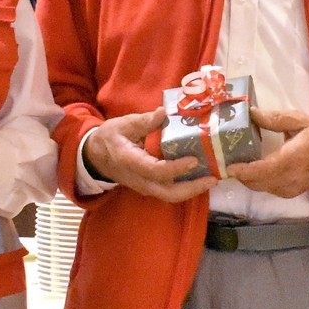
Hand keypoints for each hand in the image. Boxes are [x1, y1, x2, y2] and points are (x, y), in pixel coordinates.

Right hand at [83, 108, 216, 202]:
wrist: (95, 157)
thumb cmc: (109, 138)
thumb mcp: (122, 124)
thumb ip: (143, 121)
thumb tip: (163, 112)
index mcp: (130, 162)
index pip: (155, 171)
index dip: (176, 168)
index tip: (194, 159)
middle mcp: (139, 179)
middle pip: (168, 193)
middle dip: (192, 189)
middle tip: (213, 178)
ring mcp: (145, 186)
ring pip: (171, 196)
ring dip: (193, 190)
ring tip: (212, 178)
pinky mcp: (150, 187)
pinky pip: (170, 191)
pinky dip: (187, 187)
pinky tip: (200, 176)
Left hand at [227, 107, 308, 199]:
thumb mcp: (301, 120)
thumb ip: (276, 118)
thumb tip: (252, 113)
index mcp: (293, 159)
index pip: (264, 170)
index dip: (244, 171)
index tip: (229, 166)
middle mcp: (290, 178)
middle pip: (256, 182)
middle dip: (240, 174)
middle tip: (227, 159)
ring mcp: (290, 188)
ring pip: (260, 187)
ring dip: (246, 177)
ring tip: (237, 162)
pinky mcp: (289, 192)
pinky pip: (267, 188)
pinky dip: (256, 180)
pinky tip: (252, 168)